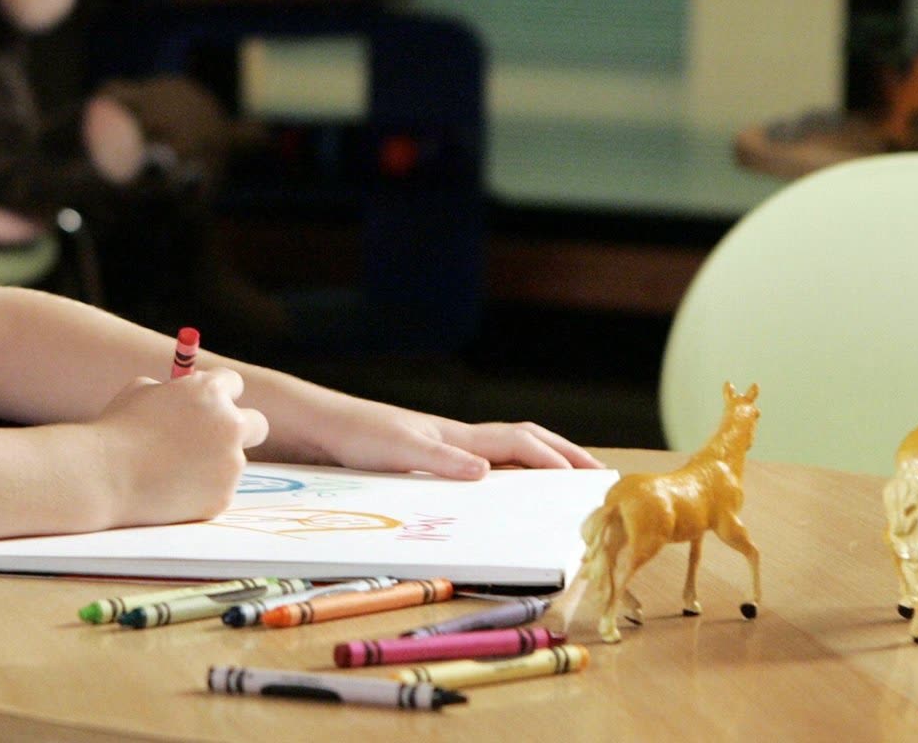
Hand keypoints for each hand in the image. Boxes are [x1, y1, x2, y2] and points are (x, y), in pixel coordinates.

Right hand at [90, 368, 268, 526]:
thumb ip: (172, 391)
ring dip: (213, 464)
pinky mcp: (223, 498)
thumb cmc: (116, 430)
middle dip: (240, 429)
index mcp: (210, 391)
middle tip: (217, 439)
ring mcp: (230, 465)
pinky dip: (200, 491)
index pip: (235, 383)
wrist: (104, 477)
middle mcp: (230, 425)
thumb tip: (186, 395)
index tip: (212, 404)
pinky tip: (169, 490)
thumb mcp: (140, 391)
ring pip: (232, 462)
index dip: (221, 393)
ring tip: (170, 471)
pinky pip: (218, 491)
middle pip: (257, 424)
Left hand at [296, 398, 601, 479]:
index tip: (586, 478)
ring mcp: (446, 448)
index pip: (521, 443)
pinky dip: (510, 473)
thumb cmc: (358, 436)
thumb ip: (443, 460)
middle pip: (524, 441)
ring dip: (540, 462)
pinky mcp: (430, 459)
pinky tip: (510, 490)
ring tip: (567, 481)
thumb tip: (487, 472)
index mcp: (459, 436)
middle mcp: (459, 440)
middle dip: (562, 455)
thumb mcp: (400, 450)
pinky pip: (484, 464)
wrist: (321, 427)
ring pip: (507, 451)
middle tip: (595, 474)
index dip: (556, 458)